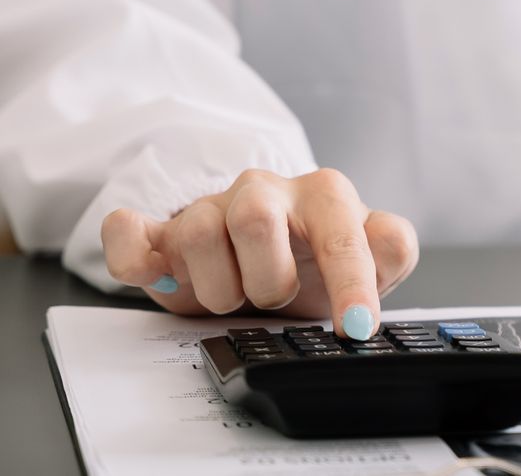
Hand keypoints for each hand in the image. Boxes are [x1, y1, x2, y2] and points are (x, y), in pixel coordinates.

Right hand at [100, 168, 418, 339]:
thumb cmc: (316, 262)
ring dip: (217, 287)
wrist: (262, 263)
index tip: (356, 328)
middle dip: (268, 279)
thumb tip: (389, 242)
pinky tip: (155, 273)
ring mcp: (210, 208)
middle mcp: (265, 192)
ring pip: (197, 233)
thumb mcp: (365, 264)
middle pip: (254, 220)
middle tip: (274, 299)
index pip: (342, 231)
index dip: (351, 283)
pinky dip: (133, 257)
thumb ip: (390, 249)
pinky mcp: (160, 232)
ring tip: (233, 297)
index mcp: (323, 197)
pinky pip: (130, 231)